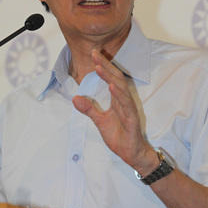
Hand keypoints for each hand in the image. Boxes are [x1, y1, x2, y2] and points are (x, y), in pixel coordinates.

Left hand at [72, 50, 156, 174]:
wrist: (132, 154)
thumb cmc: (119, 136)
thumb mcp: (100, 121)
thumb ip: (89, 109)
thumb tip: (75, 98)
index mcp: (117, 99)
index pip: (110, 78)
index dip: (102, 66)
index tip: (93, 54)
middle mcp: (124, 100)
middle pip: (116, 78)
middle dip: (105, 65)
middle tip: (94, 53)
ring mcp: (129, 109)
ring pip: (121, 88)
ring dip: (110, 77)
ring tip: (99, 67)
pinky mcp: (132, 119)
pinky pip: (126, 105)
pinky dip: (119, 95)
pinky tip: (112, 87)